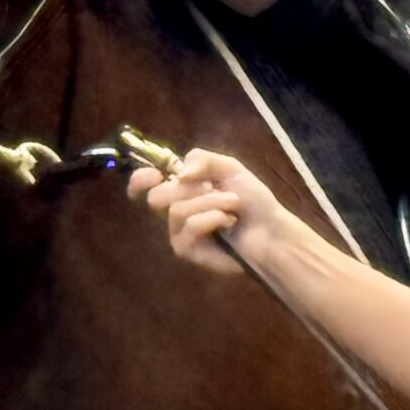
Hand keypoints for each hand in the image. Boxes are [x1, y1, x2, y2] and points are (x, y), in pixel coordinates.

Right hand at [128, 149, 289, 276]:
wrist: (269, 228)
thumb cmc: (251, 199)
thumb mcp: (229, 167)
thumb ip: (202, 159)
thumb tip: (177, 174)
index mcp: (181, 188)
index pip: (144, 184)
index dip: (139, 180)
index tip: (155, 175)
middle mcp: (174, 210)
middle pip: (156, 197)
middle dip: (188, 189)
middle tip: (212, 187)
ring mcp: (178, 232)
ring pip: (177, 210)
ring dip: (211, 201)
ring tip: (233, 206)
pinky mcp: (186, 250)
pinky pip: (189, 226)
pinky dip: (213, 217)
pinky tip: (229, 221)